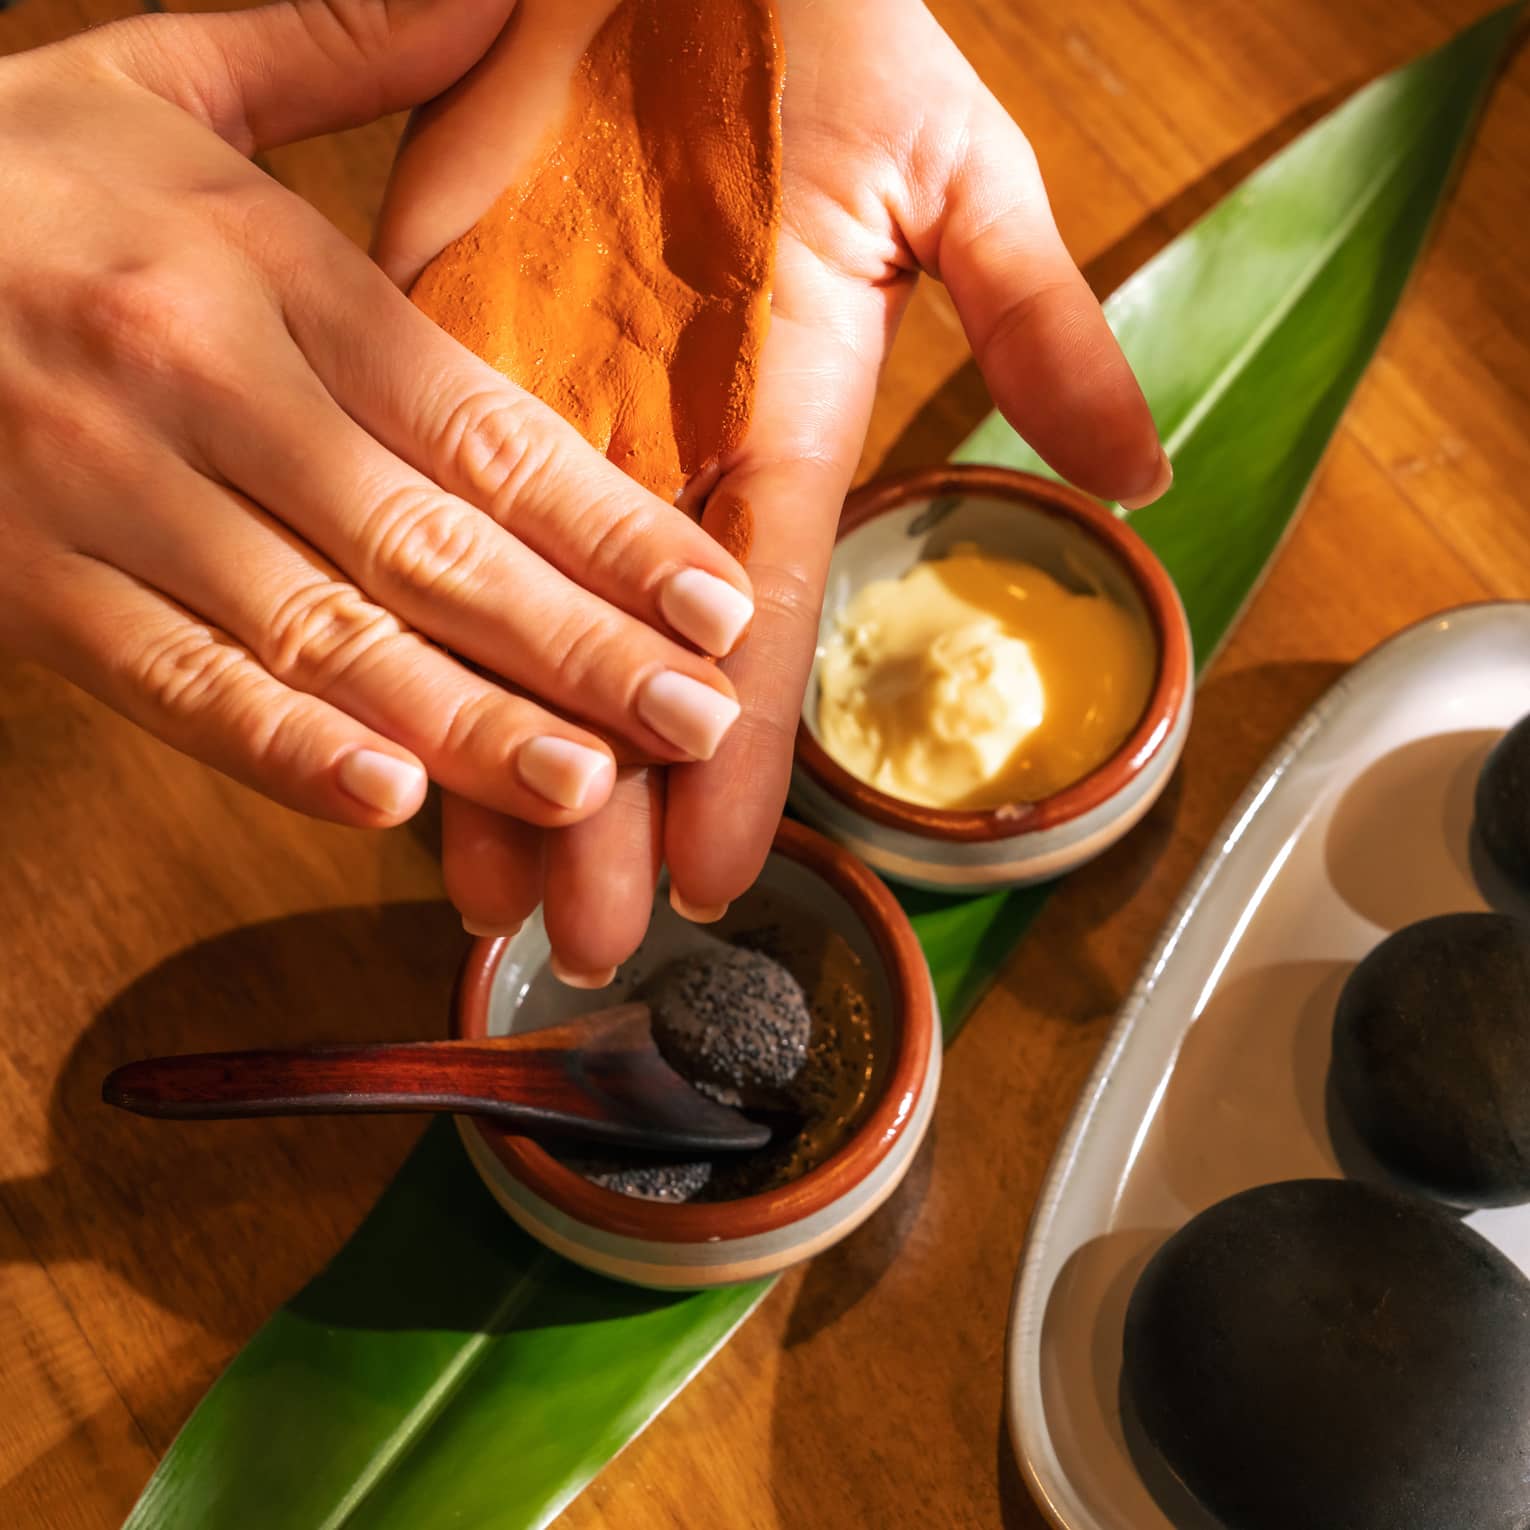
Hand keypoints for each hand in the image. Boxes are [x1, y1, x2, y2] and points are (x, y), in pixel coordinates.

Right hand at [0, 1, 750, 836]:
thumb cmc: (1, 177)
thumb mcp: (157, 82)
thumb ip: (333, 49)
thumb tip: (502, 3)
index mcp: (258, 266)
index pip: (482, 423)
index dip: (613, 524)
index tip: (717, 600)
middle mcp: (196, 380)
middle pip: (428, 542)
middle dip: (578, 646)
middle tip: (696, 721)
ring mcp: (103, 492)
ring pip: (318, 632)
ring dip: (462, 722)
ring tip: (585, 784)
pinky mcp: (25, 584)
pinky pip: (169, 682)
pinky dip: (278, 747)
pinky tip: (386, 800)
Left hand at [379, 0, 1165, 972]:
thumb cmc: (828, 30)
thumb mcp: (958, 170)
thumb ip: (1035, 316)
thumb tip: (1140, 470)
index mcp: (779, 414)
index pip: (756, 615)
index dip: (737, 749)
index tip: (715, 872)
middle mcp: (660, 441)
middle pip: (626, 649)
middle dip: (604, 797)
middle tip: (581, 936)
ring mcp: (551, 399)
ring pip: (515, 602)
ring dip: (492, 736)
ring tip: (474, 879)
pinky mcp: (449, 332)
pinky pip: (418, 491)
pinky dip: (400, 598)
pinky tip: (379, 706)